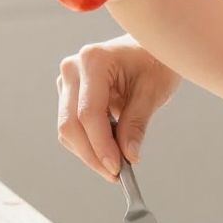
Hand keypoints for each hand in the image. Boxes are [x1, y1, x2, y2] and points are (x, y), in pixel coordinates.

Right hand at [57, 35, 178, 180]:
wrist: (148, 47)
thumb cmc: (154, 60)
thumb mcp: (153, 91)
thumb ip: (137, 124)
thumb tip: (128, 156)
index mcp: (93, 60)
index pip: (89, 113)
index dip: (101, 145)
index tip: (117, 168)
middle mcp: (73, 68)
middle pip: (71, 124)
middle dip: (93, 155)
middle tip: (117, 175)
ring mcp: (67, 80)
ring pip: (68, 129)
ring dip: (89, 152)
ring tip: (118, 163)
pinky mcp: (68, 92)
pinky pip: (72, 126)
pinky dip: (88, 143)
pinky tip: (109, 149)